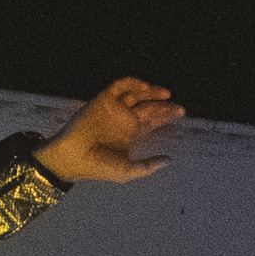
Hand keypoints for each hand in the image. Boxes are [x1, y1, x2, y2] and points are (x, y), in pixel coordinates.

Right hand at [35, 79, 182, 184]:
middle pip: (148, 107)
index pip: (152, 121)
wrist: (74, 157)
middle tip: (177, 107)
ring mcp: (114, 109)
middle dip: (164, 106)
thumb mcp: (128, 171)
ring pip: (136, 94)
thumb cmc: (99, 167)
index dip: (166, 116)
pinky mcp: (104, 99)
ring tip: (165, 94)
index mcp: (130, 135)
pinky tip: (145, 88)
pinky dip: (132, 83)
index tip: (180, 113)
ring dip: (151, 92)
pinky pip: (120, 86)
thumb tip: (168, 160)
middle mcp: (124, 119)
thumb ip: (149, 166)